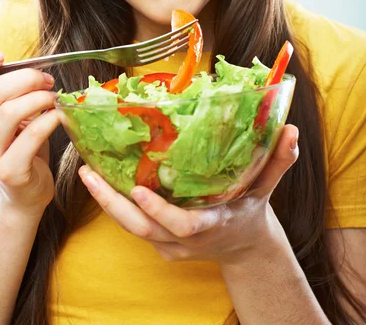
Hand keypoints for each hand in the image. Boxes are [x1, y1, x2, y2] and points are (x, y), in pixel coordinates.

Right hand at [0, 51, 60, 215]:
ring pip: (10, 112)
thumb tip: (30, 68)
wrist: (25, 192)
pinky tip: (59, 115)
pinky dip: (50, 119)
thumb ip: (9, 95)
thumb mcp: (8, 119)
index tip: (0, 56)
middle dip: (25, 78)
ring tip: (54, 97)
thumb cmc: (20, 146)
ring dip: (39, 98)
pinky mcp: (10, 171)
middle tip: (47, 80)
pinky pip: (31, 135)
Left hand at [79, 124, 298, 263]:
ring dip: (106, 201)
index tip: (138, 189)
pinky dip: (115, 204)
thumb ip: (278, 161)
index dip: (160, 211)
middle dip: (112, 204)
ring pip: (131, 228)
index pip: (182, 225)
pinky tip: (101, 178)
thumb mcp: (266, 188)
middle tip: (89, 174)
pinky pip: (133, 224)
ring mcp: (169, 245)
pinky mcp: (159, 243)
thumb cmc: (251, 211)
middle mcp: (185, 240)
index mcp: (210, 224)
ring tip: (86, 172)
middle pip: (142, 229)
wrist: (243, 248)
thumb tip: (291, 129)